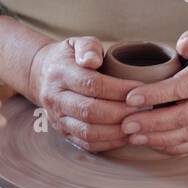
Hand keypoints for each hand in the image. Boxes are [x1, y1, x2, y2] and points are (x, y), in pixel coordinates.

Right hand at [27, 37, 146, 152]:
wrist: (42, 75)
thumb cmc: (69, 58)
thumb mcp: (76, 43)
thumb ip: (87, 47)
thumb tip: (92, 60)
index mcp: (60, 74)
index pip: (92, 84)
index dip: (119, 89)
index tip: (141, 89)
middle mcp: (55, 98)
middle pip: (91, 111)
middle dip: (122, 112)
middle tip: (146, 109)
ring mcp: (57, 118)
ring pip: (89, 131)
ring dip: (117, 131)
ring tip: (139, 123)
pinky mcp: (63, 133)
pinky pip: (87, 144)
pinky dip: (109, 143)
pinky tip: (127, 135)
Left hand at [118, 24, 187, 155]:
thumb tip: (184, 46)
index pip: (181, 88)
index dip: (155, 94)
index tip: (130, 98)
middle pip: (182, 117)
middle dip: (152, 123)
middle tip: (126, 124)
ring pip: (186, 134)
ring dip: (158, 139)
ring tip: (132, 137)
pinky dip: (171, 148)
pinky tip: (151, 143)